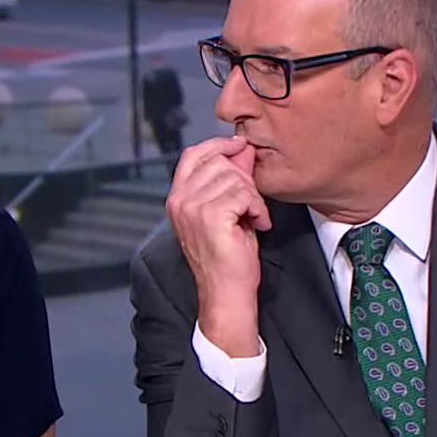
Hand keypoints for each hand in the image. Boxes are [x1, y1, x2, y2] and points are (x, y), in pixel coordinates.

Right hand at [167, 137, 269, 356]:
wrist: (226, 291)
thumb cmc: (226, 257)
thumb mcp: (225, 210)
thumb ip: (230, 179)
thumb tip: (243, 151)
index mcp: (178, 198)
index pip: (194, 154)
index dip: (219, 145)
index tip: (240, 147)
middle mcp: (180, 200)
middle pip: (219, 163)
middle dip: (244, 180)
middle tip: (251, 206)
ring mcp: (193, 208)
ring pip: (235, 178)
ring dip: (253, 197)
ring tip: (253, 218)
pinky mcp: (211, 217)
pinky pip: (244, 194)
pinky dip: (258, 208)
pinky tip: (257, 224)